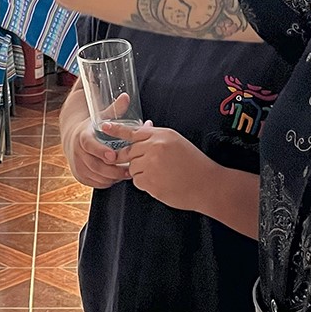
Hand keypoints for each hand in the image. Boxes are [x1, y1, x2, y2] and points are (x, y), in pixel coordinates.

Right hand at [63, 115, 129, 189]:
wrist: (73, 140)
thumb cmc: (92, 129)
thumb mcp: (101, 117)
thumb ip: (115, 109)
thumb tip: (126, 96)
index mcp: (82, 137)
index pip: (89, 145)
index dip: (100, 151)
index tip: (113, 155)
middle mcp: (77, 152)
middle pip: (95, 165)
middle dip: (114, 169)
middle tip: (130, 169)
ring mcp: (77, 165)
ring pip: (97, 176)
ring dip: (113, 177)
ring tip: (127, 173)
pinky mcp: (80, 176)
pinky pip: (96, 183)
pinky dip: (108, 182)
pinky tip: (116, 176)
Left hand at [97, 120, 215, 214]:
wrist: (208, 185)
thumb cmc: (194, 164)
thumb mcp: (176, 142)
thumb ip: (157, 138)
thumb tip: (138, 136)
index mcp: (162, 135)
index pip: (134, 131)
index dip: (117, 129)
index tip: (103, 126)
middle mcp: (155, 147)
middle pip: (129, 152)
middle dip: (135, 159)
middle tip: (151, 164)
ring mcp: (151, 165)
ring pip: (132, 168)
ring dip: (142, 173)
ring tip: (162, 174)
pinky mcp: (151, 182)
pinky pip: (138, 182)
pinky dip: (146, 184)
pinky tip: (162, 183)